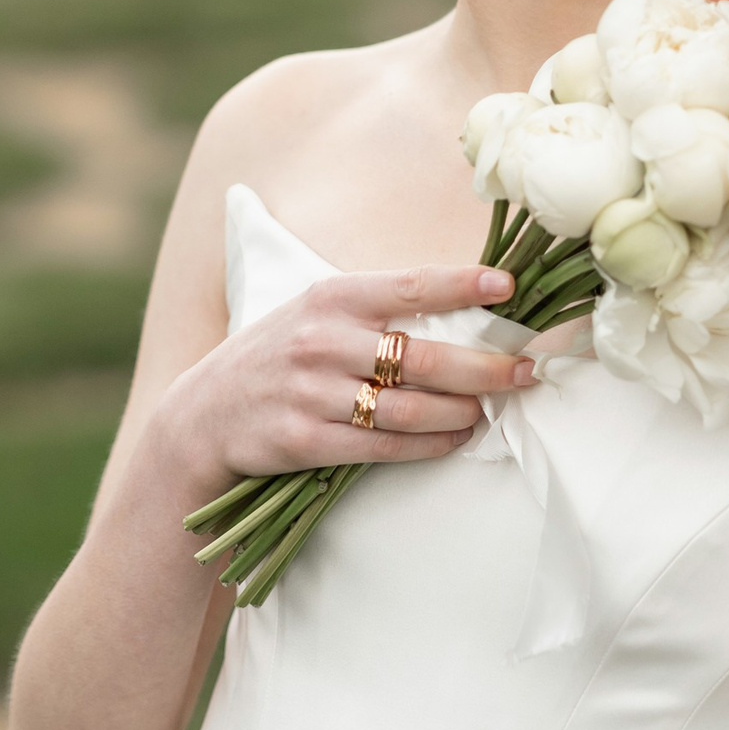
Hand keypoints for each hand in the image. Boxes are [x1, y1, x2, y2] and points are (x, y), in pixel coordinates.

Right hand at [159, 265, 535, 490]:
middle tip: (524, 371)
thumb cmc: (278, 356)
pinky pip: (383, 445)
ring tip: (488, 411)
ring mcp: (311, 392)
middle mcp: (321, 339)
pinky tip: (454, 438)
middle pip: (423, 356)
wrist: (203, 416)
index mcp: (330, 296)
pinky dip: (428, 444)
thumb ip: (376, 308)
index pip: (410, 285)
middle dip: (484, 366)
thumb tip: (462, 306)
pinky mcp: (304, 440)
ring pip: (409, 406)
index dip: (463, 284)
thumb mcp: (314, 313)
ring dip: (460, 411)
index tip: (508, 287)